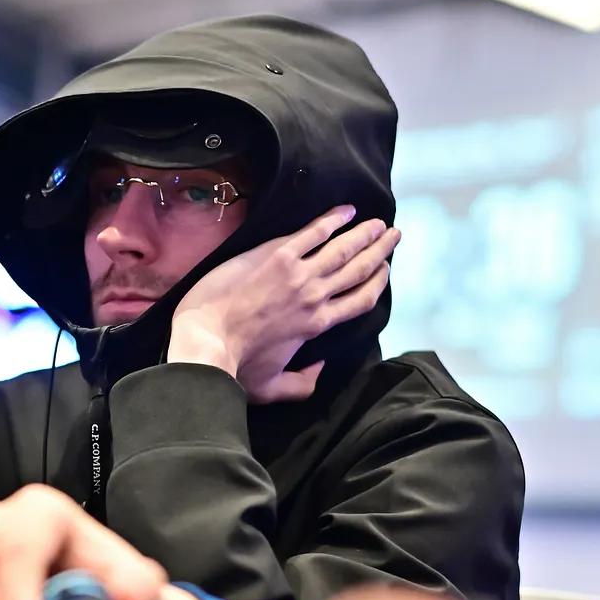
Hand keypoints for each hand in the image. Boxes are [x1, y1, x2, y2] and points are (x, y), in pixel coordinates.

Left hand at [169, 205, 399, 402]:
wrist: (206, 341)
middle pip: (358, 270)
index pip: (359, 301)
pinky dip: (331, 219)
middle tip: (393, 235)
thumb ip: (302, 384)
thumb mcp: (271, 388)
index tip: (385, 270)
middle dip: (379, 251)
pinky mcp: (276, 256)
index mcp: (317, 325)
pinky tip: (345, 210)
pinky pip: (312, 232)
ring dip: (364, 234)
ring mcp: (297, 274)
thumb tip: (321, 368)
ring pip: (342, 249)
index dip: (377, 283)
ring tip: (379, 222)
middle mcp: (315, 297)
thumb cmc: (234, 367)